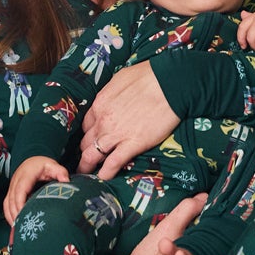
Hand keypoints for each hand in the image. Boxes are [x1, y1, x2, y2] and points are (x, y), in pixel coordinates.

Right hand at [4, 155, 68, 225]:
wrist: (33, 161)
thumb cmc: (43, 165)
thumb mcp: (54, 166)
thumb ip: (61, 173)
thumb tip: (67, 182)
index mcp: (26, 174)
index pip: (20, 190)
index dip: (20, 203)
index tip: (24, 215)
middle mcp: (16, 180)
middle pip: (12, 199)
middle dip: (16, 213)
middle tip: (22, 226)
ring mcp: (12, 186)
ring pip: (7, 203)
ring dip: (11, 215)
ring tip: (18, 228)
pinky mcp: (11, 191)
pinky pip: (6, 204)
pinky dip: (9, 214)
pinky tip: (15, 223)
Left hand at [77, 61, 177, 178]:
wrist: (169, 84)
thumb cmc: (149, 76)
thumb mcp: (121, 78)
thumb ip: (112, 91)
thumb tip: (112, 95)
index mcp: (100, 104)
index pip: (87, 125)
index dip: (89, 133)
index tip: (92, 139)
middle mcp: (103, 121)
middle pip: (86, 141)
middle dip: (85, 151)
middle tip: (87, 159)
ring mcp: (116, 134)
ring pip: (92, 155)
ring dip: (87, 166)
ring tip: (86, 174)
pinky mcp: (132, 144)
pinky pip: (113, 163)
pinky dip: (105, 173)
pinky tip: (103, 178)